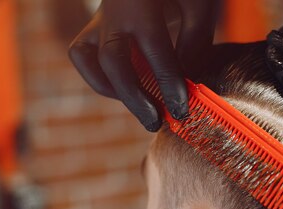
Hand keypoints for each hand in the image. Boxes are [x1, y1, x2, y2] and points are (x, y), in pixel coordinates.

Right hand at [68, 0, 219, 131]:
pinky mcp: (94, 25)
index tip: (181, 109)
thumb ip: (195, 41)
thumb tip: (186, 85)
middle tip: (156, 122)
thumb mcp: (199, 3)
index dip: (168, 84)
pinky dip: (101, 78)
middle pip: (113, 61)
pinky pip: (82, 56)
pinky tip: (129, 89)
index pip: (155, 50)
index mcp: (139, 1)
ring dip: (112, 90)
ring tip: (141, 107)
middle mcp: (113, 10)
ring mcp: (98, 18)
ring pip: (86, 59)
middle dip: (135, 98)